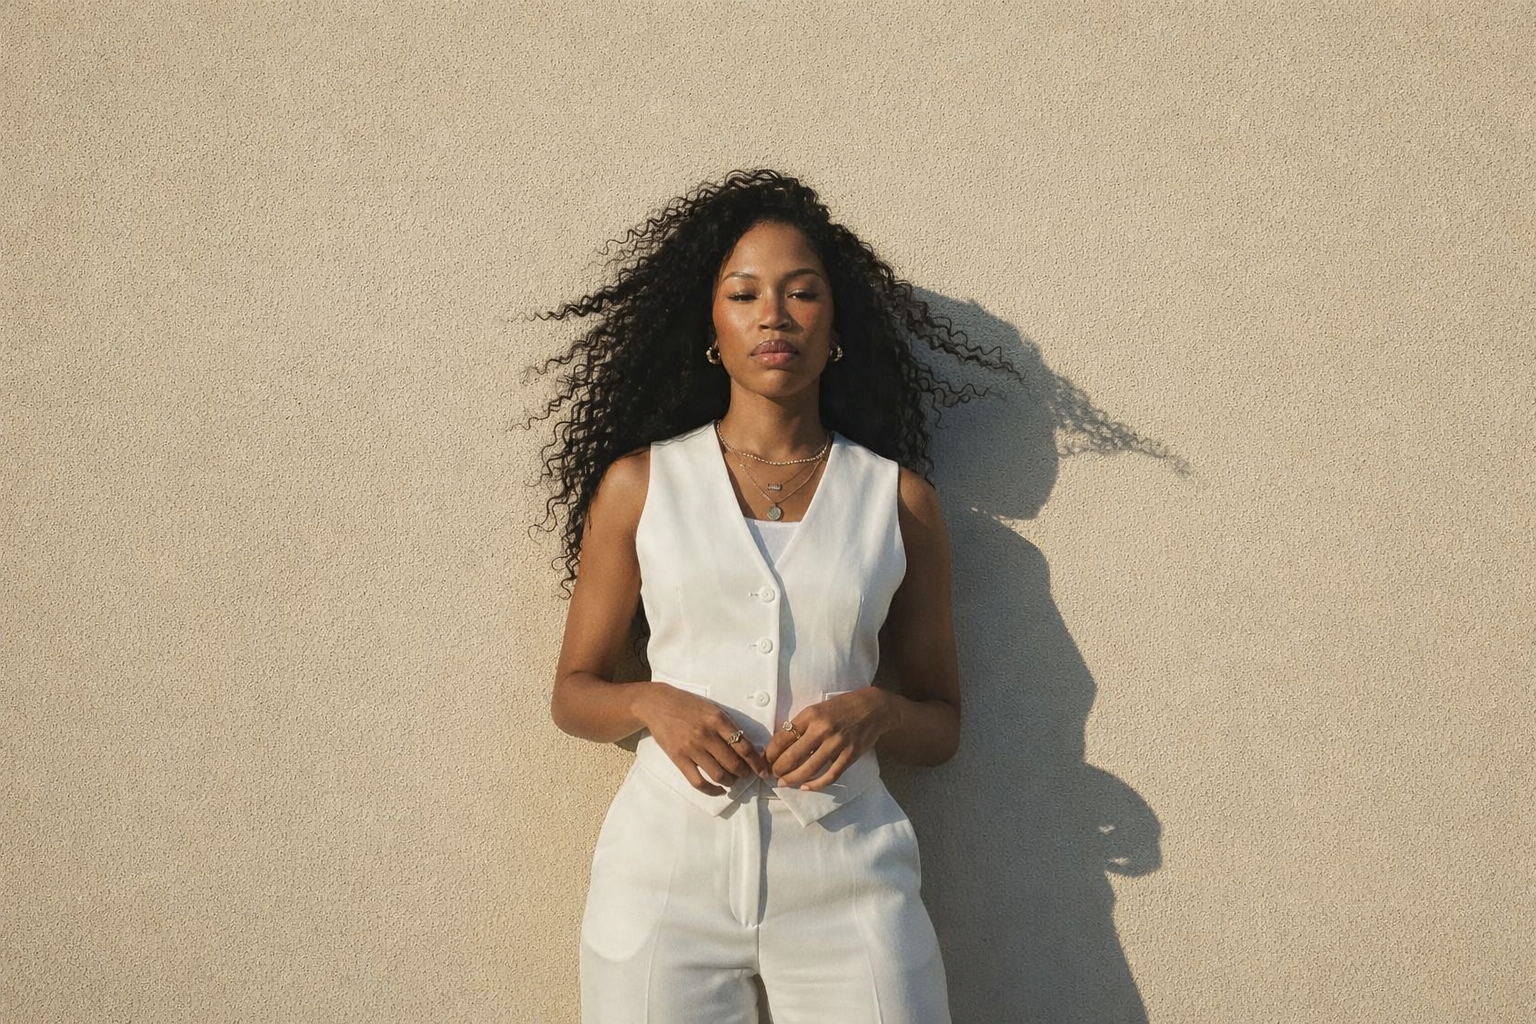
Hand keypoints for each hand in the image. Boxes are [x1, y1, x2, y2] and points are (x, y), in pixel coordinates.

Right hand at [634, 682, 770, 795]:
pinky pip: (698, 781)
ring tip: (732, 780)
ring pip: (718, 774)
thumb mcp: (712, 709)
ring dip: (730, 781)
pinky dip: (711, 790)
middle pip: (733, 763)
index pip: (744, 747)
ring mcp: (692, 748)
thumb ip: (728, 726)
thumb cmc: (688, 705)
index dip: (756, 762)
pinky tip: (719, 790)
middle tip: (746, 775)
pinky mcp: (679, 759)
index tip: (762, 771)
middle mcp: (706, 735)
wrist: (658, 704)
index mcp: (718, 720)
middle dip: (744, 773)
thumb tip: (747, 747)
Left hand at [764, 688, 897, 790]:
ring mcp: (837, 743)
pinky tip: (806, 787)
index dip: (771, 752)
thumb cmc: (841, 707)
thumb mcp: (818, 709)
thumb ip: (802, 725)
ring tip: (784, 783)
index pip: (783, 737)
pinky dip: (816, 784)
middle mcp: (822, 729)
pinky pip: (830, 775)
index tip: (766, 760)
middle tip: (774, 774)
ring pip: (809, 768)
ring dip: (793, 779)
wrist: (872, 707)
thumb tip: (781, 744)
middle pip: (793, 756)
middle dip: (779, 769)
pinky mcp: (850, 755)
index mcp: (811, 715)